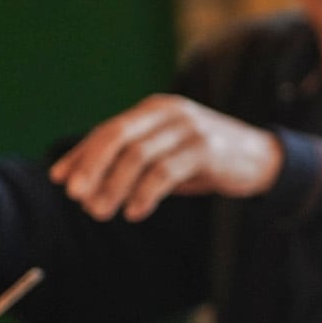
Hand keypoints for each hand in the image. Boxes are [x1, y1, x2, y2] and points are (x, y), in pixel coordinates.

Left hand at [48, 94, 281, 221]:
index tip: (60, 181)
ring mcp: (189, 128)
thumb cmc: (205, 159)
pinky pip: (165, 172)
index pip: (108, 130)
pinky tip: (135, 212)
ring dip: (114, 187)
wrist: (261, 159)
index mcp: (155, 110)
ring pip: (139, 156)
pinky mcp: (207, 149)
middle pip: (118, 137)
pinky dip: (145, 194)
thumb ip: (131, 160)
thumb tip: (80, 181)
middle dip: (92, 168)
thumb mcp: (165, 153)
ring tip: (102, 212)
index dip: (81, 155)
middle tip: (77, 197)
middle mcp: (170, 112)